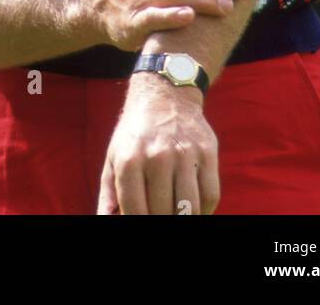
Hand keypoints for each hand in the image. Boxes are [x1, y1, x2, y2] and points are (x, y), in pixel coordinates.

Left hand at [97, 76, 219, 214]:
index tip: (144, 222)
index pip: (137, 212)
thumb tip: (108, 222)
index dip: (141, 224)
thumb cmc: (135, 134)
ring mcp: (185, 153)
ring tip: (176, 213)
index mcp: (129, 161)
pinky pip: (211, 195)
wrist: (164, 94)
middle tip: (160, 213)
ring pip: (190, 208)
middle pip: (163, 213)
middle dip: (161, 219)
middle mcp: (157, 156)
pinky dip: (204, 210)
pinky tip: (194, 207)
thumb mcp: (113, 159)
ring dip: (184, 218)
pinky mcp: (207, 150)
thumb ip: (109, 196)